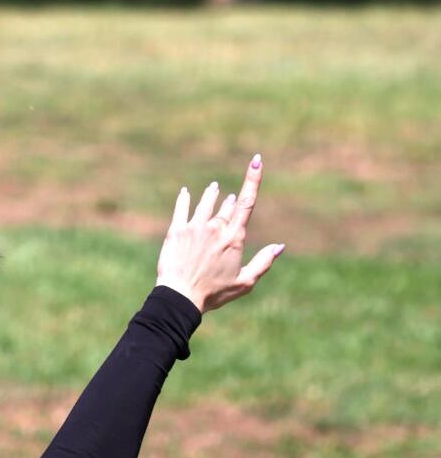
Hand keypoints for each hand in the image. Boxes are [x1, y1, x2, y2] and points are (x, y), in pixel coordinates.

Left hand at [157, 156, 284, 313]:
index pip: (246, 202)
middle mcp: (215, 228)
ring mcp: (194, 227)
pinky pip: (181, 209)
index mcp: (233, 238)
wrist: (180, 297)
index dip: (252, 179)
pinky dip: (184, 199)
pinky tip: (185, 192)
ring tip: (213, 188)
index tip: (256, 160)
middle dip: (229, 203)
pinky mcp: (176, 231)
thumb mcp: (244, 282)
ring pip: (205, 204)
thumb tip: (280, 246)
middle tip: (229, 200)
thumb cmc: (213, 293)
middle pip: (226, 206)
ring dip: (211, 195)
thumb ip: (264, 262)